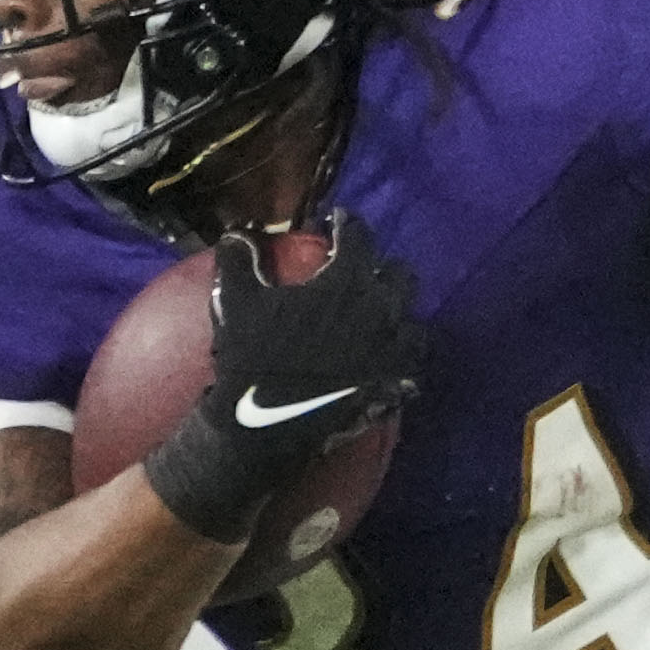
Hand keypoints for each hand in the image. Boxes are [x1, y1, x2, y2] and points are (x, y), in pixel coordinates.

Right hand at [141, 216, 423, 545]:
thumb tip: (238, 234)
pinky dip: (402, 352)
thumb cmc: (251, 357)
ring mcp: (394, 349)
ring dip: (396, 312)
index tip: (337, 223)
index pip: (359, 237)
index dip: (346, 224)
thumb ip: (239, 259)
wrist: (264, 426)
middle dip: (379, 268)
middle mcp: (382, 310)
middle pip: (398, 274)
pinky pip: (413, 360)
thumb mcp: (235, 301)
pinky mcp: (396, 383)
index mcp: (348, 282)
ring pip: (412, 317)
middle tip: (357, 274)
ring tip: (374, 316)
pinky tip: (384, 353)